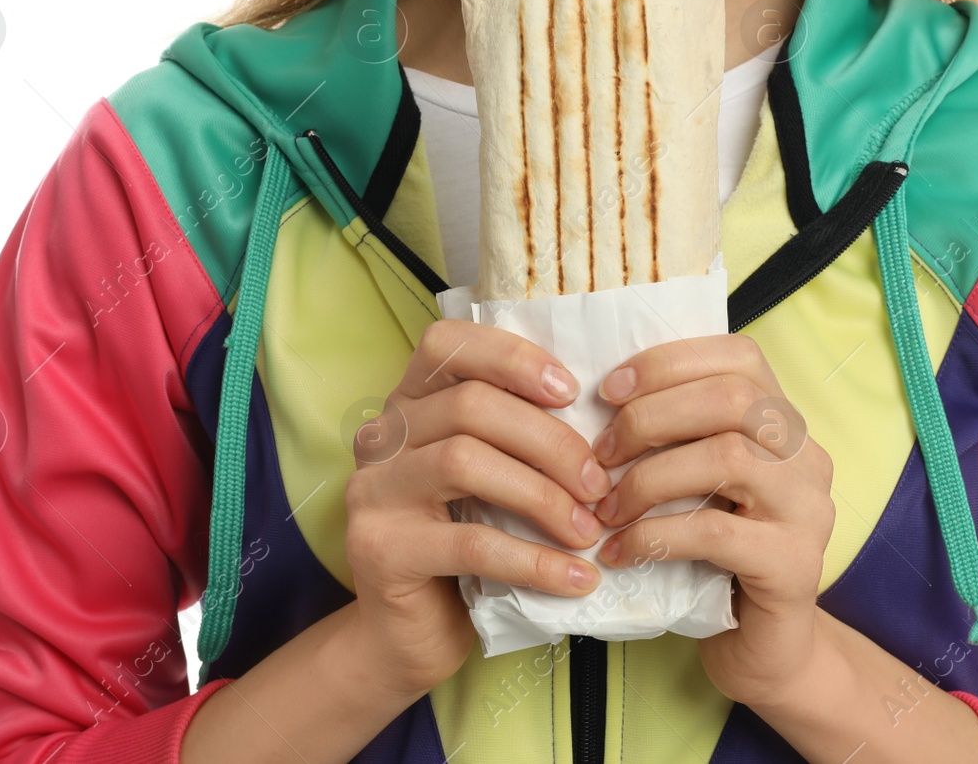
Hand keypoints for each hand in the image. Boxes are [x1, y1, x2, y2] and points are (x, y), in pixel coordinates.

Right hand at [343, 319, 612, 697]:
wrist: (410, 635)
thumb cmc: (465, 544)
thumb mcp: (491, 477)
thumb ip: (515, 436)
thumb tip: (604, 419)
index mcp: (408, 403)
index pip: (446, 343)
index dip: (512, 358)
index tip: (571, 392)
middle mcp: (381, 438)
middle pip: (470, 406)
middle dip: (549, 441)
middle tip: (599, 485)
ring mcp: (372, 492)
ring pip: (464, 462)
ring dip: (543, 496)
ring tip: (588, 530)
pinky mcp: (380, 550)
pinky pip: (470, 543)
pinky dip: (533, 560)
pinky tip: (575, 578)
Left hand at [589, 333, 834, 709]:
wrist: (766, 649)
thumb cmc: (717, 559)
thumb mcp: (696, 484)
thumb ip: (676, 437)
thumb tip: (598, 398)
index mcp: (784, 423)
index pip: (740, 357)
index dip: (669, 362)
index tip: (609, 389)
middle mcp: (807, 456)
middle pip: (734, 398)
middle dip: (650, 416)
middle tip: (600, 454)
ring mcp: (809, 510)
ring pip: (729, 457)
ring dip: (648, 478)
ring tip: (604, 507)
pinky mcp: (795, 565)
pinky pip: (716, 532)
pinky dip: (655, 535)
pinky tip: (620, 551)